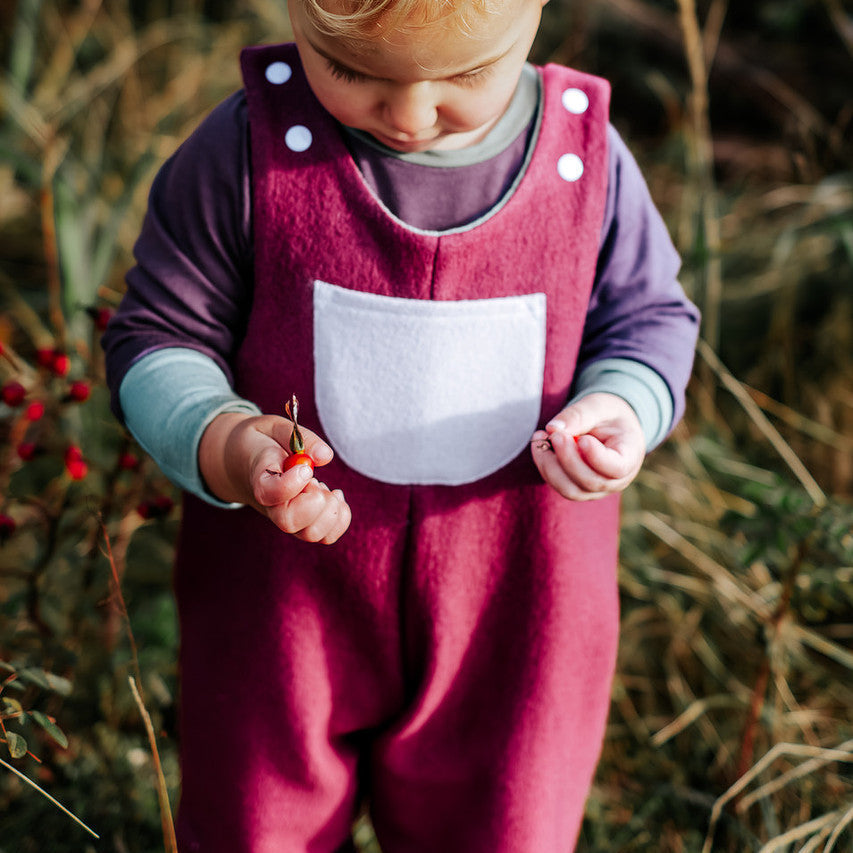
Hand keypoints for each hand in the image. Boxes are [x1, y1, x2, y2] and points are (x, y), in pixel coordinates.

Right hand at [199, 412, 350, 542]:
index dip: (292, 483)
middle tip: (315, 479)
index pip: (270, 493)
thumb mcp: (276, 427)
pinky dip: (341, 517)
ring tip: (323, 487)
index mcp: (260, 479)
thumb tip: (325, 456)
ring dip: (330, 508)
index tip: (306, 468)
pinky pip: (327, 535)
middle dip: (315, 500)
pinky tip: (333, 496)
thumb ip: (302, 438)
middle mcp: (272, 507)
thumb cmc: (263, 442)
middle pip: (290, 522)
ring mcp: (289, 519)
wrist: (247, 462)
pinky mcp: (305, 525)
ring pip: (313, 534)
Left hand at [531, 393, 645, 500]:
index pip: (617, 468)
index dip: (597, 457)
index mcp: (630, 456)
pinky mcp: (578, 489)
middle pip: (590, 481)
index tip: (583, 439)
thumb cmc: (608, 414)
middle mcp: (616, 480)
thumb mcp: (598, 405)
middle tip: (554, 434)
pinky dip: (546, 467)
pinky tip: (539, 445)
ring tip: (540, 437)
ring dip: (550, 466)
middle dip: (567, 459)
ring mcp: (597, 489)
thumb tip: (553, 428)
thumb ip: (579, 415)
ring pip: (571, 490)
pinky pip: (559, 486)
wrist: (609, 425)